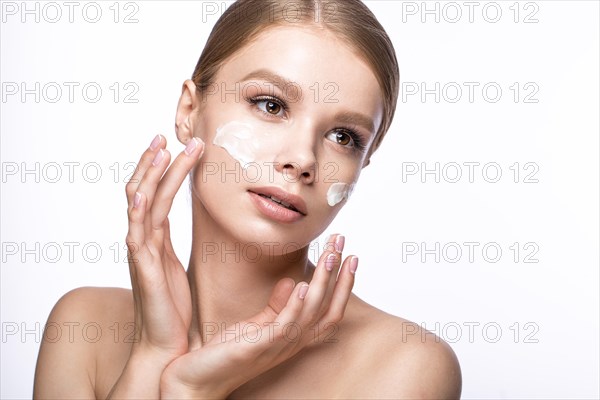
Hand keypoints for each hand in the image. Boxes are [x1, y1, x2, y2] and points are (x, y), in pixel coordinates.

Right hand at [125, 134, 203, 361]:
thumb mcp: (178, 265)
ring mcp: (139, 252)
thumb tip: (192, 223)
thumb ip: (176, 242)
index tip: (175, 144)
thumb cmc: (173, 306)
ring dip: (152, 175)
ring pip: (141, 204)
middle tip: (169, 135)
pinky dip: (137, 212)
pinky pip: (137, 235)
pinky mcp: (142, 268)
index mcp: (154, 237)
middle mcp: (143, 239)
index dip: (162, 168)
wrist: (164, 343)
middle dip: (156, 162)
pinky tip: (144, 193)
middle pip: (144, 189)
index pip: (154, 193)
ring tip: (164, 149)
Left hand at [159, 234, 357, 398]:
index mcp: (294, 336)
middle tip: (342, 244)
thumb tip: (293, 281)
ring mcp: (277, 346)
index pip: (329, 310)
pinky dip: (294, 306)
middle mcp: (292, 343)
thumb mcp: (258, 324)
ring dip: (321, 283)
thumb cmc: (228, 354)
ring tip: (328, 256)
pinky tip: (300, 284)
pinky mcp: (257, 348)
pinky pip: (283, 327)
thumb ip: (278, 305)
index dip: (343, 285)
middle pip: (327, 309)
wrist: (199, 380)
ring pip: (310, 313)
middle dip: (339, 276)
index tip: (349, 255)